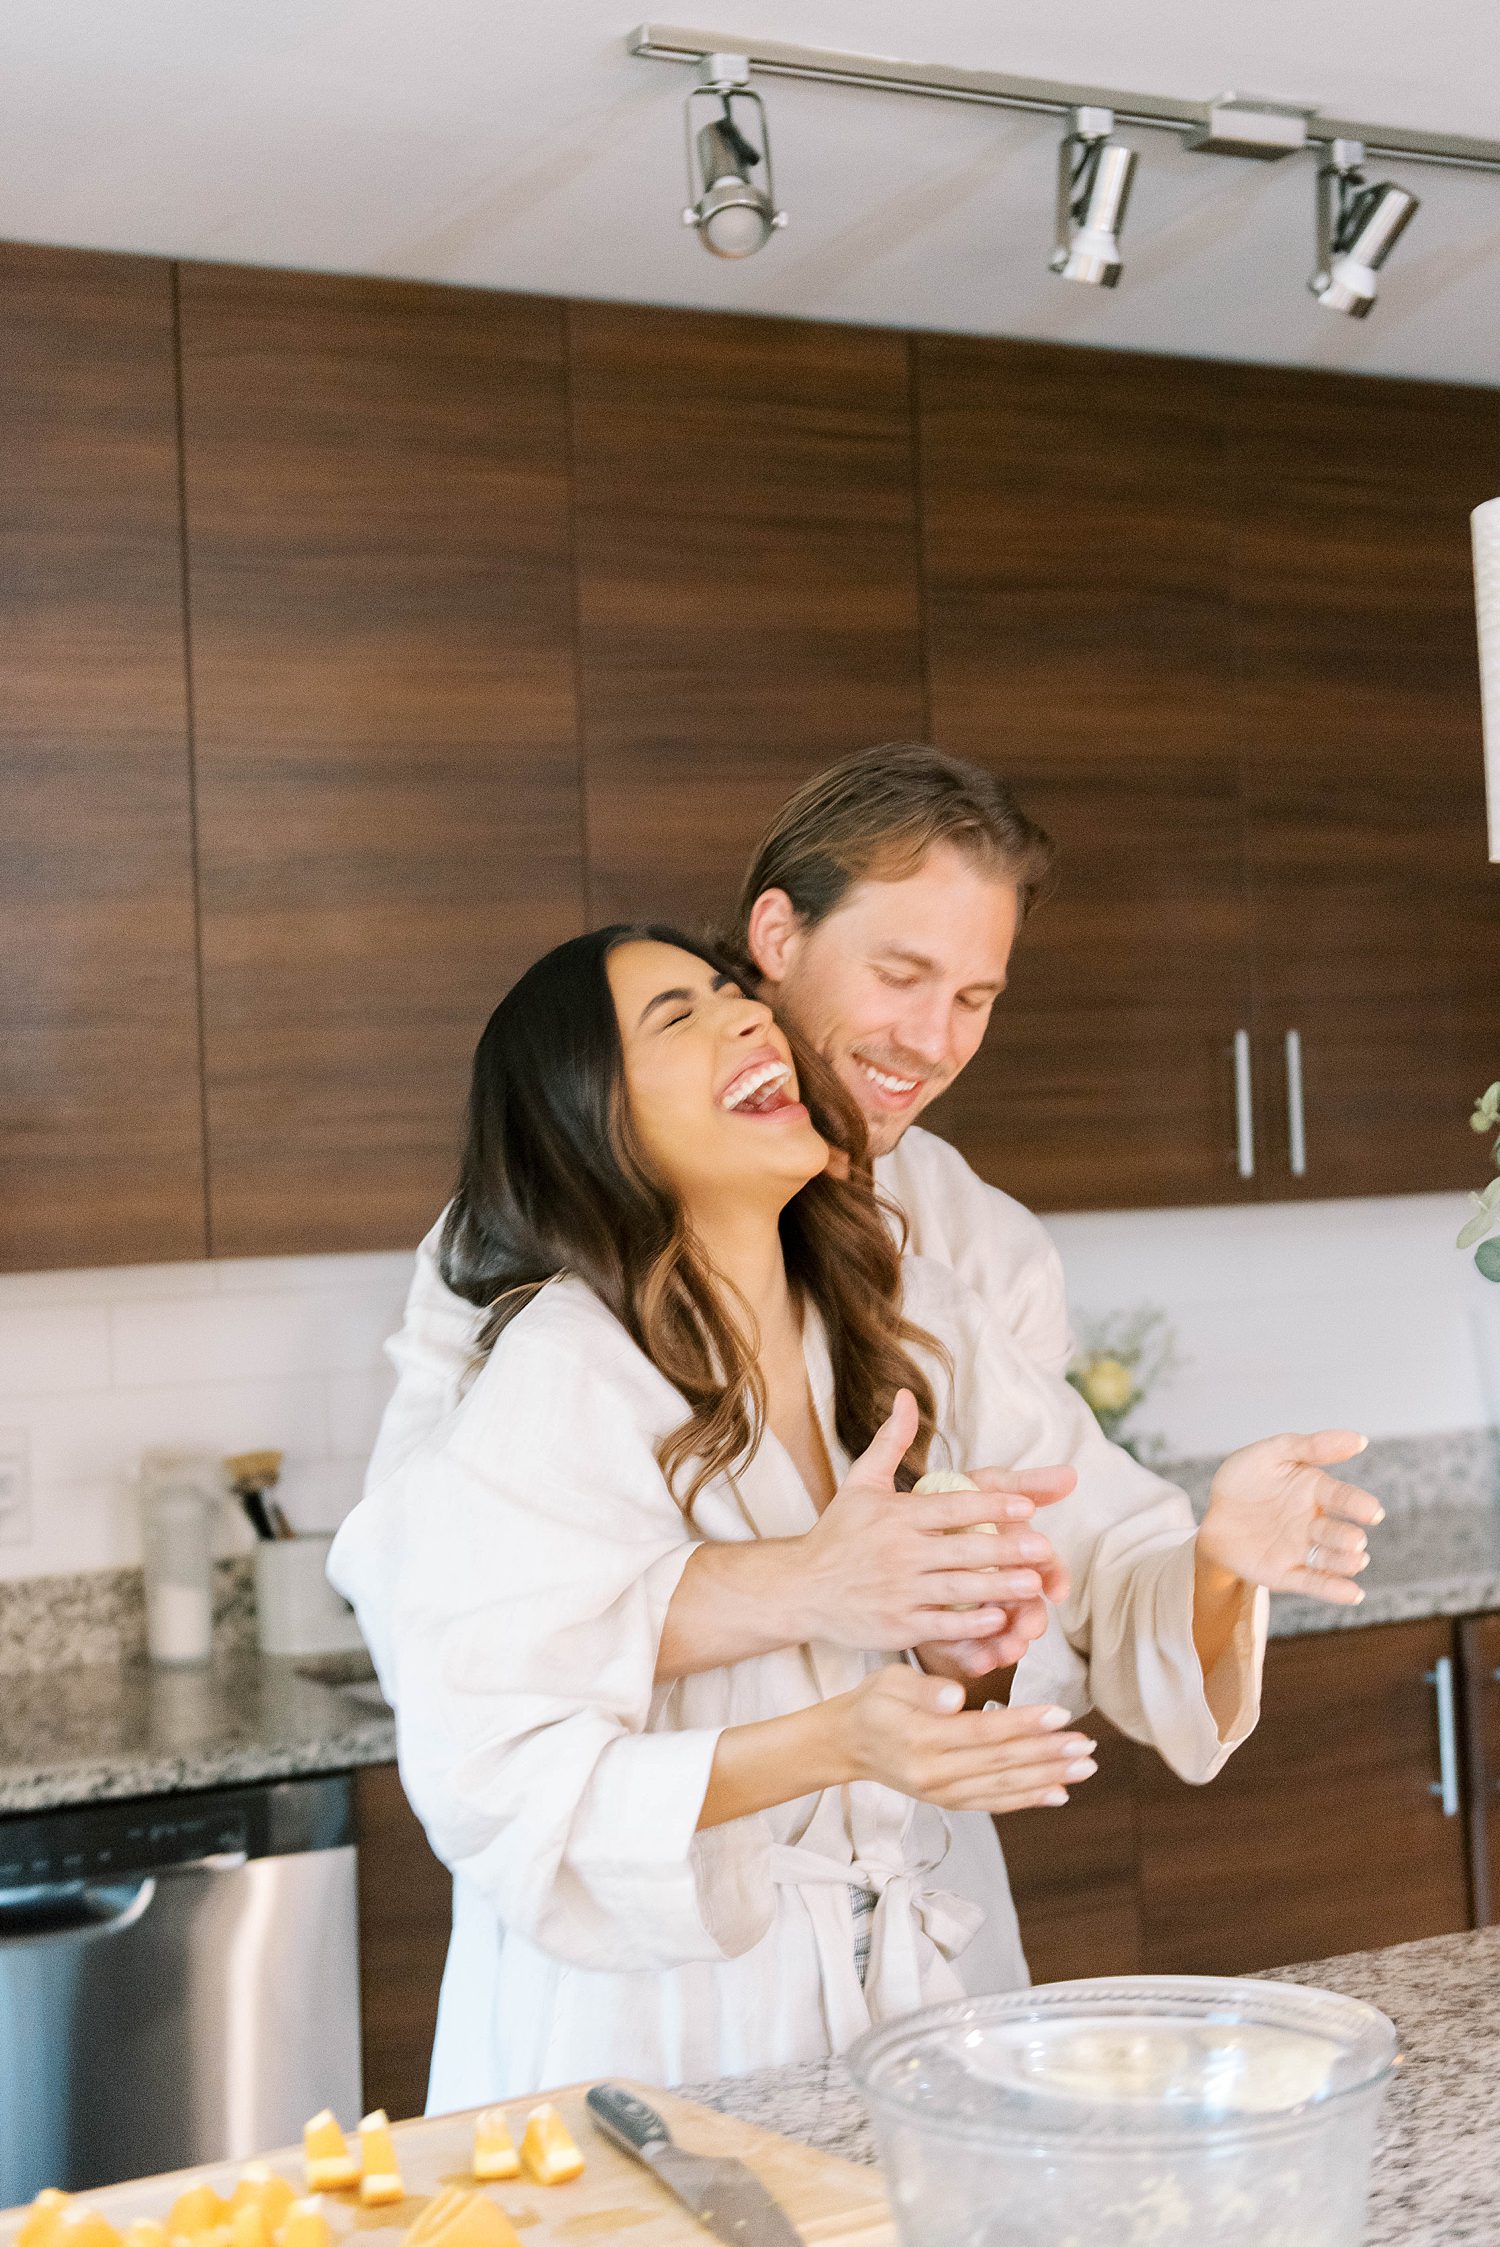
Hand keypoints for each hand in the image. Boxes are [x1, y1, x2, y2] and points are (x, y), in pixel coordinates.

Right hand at [799, 1391, 1072, 1654]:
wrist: (800, 1587)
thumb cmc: (838, 1532)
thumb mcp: (862, 1482)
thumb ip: (891, 1441)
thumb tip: (906, 1395)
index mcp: (896, 1515)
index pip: (952, 1506)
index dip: (991, 1505)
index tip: (1026, 1505)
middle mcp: (899, 1552)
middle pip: (963, 1548)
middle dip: (1007, 1549)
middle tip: (1045, 1548)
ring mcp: (898, 1591)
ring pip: (959, 1589)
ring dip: (999, 1587)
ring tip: (1033, 1585)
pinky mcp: (896, 1625)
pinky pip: (941, 1625)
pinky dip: (971, 1624)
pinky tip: (999, 1619)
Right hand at [839, 1664, 1096, 1813]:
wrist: (846, 1745)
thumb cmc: (872, 1703)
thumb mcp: (889, 1680)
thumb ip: (924, 1688)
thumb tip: (956, 1695)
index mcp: (921, 1737)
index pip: (983, 1731)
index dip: (1024, 1724)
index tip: (1061, 1714)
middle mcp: (934, 1773)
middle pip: (1001, 1763)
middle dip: (1049, 1754)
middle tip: (1086, 1744)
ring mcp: (941, 1793)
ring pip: (1003, 1786)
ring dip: (1048, 1777)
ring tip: (1085, 1767)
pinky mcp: (947, 1802)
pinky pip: (993, 1803)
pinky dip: (1027, 1800)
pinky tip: (1058, 1793)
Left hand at [1198, 1429, 1383, 1605]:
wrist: (1214, 1512)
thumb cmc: (1246, 1479)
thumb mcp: (1272, 1453)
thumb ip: (1312, 1446)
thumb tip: (1360, 1440)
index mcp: (1315, 1492)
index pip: (1342, 1498)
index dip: (1358, 1504)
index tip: (1372, 1512)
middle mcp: (1315, 1524)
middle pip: (1337, 1533)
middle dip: (1347, 1538)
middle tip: (1355, 1541)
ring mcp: (1301, 1550)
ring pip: (1329, 1560)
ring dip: (1344, 1563)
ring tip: (1356, 1561)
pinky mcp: (1285, 1574)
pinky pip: (1311, 1583)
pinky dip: (1333, 1590)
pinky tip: (1353, 1594)